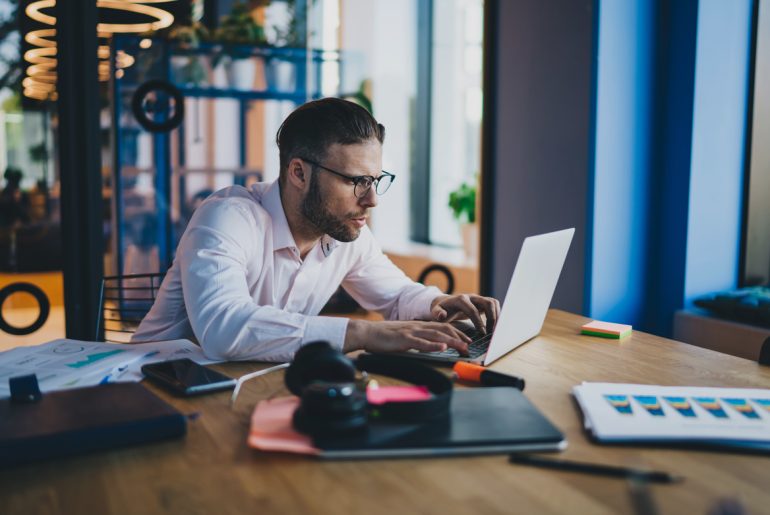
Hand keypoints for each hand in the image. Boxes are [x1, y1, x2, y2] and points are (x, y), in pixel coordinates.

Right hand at [343, 319, 471, 354]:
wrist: (367, 332)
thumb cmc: (384, 336)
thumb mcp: (405, 335)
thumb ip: (418, 338)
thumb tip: (430, 344)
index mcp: (419, 326)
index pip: (442, 327)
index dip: (457, 333)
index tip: (467, 340)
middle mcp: (418, 326)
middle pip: (443, 329)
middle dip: (459, 337)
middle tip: (470, 345)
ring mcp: (411, 332)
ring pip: (436, 335)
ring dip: (451, 341)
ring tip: (463, 347)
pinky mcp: (404, 340)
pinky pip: (421, 342)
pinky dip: (433, 345)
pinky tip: (442, 347)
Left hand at [430, 293, 500, 333]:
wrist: (445, 304)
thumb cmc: (442, 310)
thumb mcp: (436, 312)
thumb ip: (437, 313)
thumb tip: (442, 315)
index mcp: (460, 299)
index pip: (473, 310)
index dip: (479, 321)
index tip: (482, 333)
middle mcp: (471, 297)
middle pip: (487, 302)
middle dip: (491, 317)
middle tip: (491, 332)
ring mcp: (478, 298)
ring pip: (493, 302)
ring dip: (496, 316)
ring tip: (495, 330)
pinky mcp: (482, 302)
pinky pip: (494, 305)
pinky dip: (497, 314)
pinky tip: (495, 326)